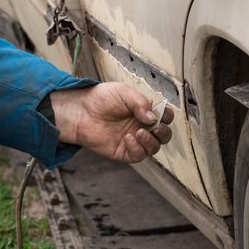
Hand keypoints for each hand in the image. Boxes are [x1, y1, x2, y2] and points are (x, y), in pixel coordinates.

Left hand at [50, 82, 173, 162]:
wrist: (81, 112)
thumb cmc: (101, 99)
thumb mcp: (124, 93)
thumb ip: (141, 103)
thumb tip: (153, 118)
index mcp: (145, 111)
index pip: (165, 117)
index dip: (167, 116)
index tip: (162, 114)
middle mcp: (142, 126)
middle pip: (164, 135)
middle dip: (164, 132)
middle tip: (155, 127)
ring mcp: (134, 140)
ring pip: (154, 148)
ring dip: (151, 141)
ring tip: (139, 132)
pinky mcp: (124, 152)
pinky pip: (138, 156)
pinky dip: (137, 149)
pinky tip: (128, 138)